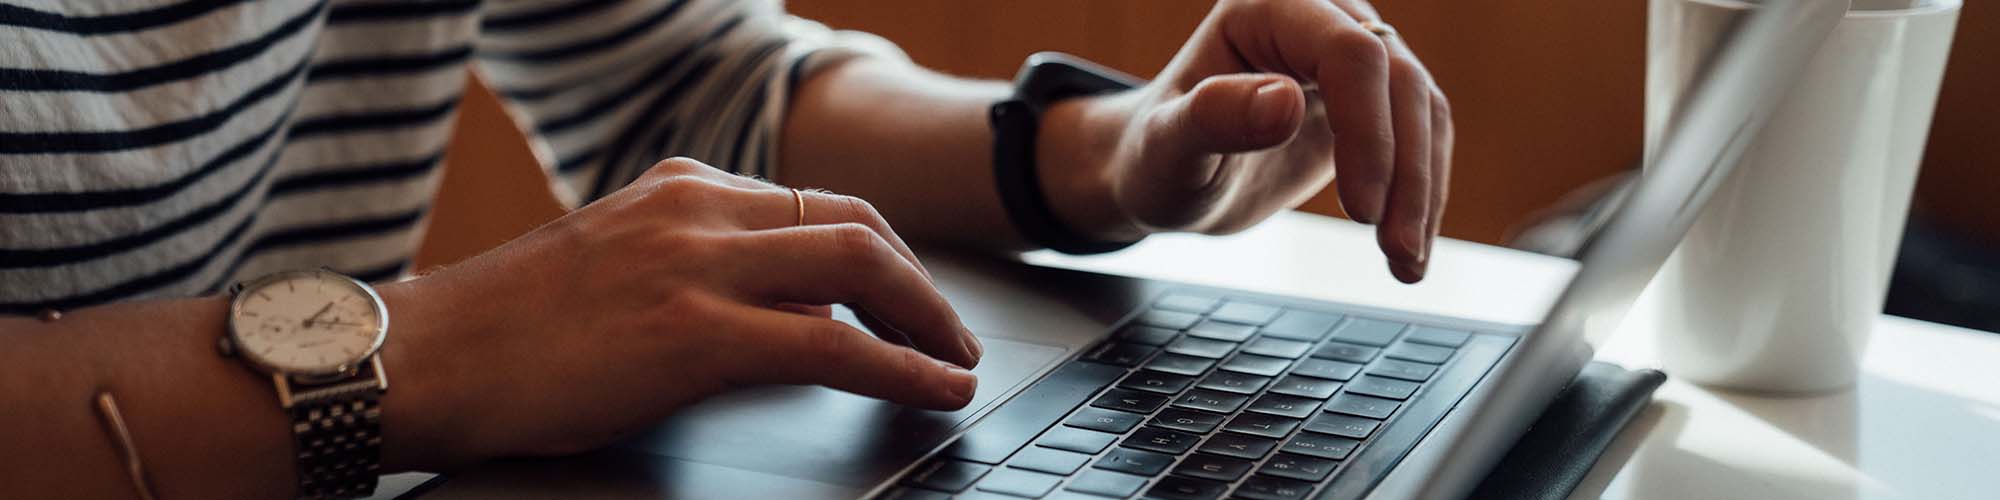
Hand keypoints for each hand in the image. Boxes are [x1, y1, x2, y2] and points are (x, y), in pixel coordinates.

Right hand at [379, 158, 981, 465]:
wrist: (421, 356)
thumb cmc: (503, 331)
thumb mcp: (613, 266)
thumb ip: (697, 269)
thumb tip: (785, 312)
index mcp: (679, 189)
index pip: (816, 204)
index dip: (881, 253)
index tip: (909, 294)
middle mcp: (697, 210)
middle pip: (855, 226)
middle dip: (919, 283)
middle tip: (950, 332)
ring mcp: (698, 266)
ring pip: (860, 271)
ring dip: (927, 321)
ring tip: (954, 362)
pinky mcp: (694, 333)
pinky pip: (834, 347)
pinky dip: (903, 368)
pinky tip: (933, 390)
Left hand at [1041, 0, 1451, 281]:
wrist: (1168, 176)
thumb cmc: (1156, 156)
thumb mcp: (1167, 146)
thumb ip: (1214, 117)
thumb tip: (1285, 102)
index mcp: (1267, 11)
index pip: (1349, 53)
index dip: (1367, 131)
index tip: (1360, 210)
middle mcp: (1318, 20)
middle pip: (1400, 80)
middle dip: (1407, 172)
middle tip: (1397, 252)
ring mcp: (1351, 60)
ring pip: (1423, 110)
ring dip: (1424, 191)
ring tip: (1405, 263)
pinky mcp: (1371, 104)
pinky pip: (1421, 138)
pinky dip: (1422, 195)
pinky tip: (1408, 247)